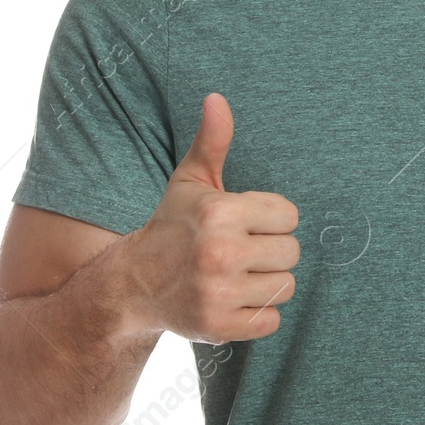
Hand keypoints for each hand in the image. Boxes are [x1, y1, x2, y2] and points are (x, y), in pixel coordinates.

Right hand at [123, 92, 299, 343]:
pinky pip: (272, 320)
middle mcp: (220, 253)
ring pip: (286, 286)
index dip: (271, 218)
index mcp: (220, 213)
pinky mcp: (220, 326)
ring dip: (267, 282)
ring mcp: (219, 293)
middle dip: (271, 250)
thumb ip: (212, 141)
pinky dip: (258, 313)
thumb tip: (217, 98)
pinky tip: (234, 299)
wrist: (132, 285)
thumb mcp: (190, 182)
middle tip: (241, 250)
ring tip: (237, 274)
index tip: (245, 223)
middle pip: (292, 252)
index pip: (289, 215)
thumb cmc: (172, 226)